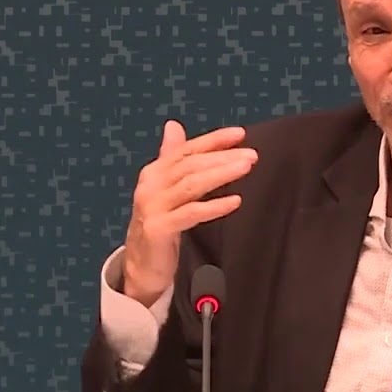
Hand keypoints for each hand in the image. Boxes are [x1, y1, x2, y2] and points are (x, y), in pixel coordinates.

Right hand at [122, 120, 256, 306]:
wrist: (141, 266)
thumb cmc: (159, 224)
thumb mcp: (164, 189)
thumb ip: (171, 157)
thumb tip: (173, 125)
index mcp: (154, 172)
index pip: (186, 150)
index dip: (213, 140)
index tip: (239, 134)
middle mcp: (151, 186)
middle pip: (190, 165)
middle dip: (222, 157)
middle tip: (251, 155)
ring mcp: (152, 207)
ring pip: (191, 185)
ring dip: (221, 174)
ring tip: (245, 168)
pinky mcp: (158, 229)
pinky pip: (191, 213)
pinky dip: (214, 206)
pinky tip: (234, 201)